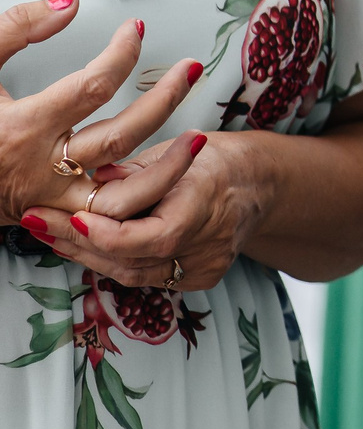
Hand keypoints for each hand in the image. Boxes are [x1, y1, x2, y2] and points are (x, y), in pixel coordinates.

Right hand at [1, 0, 204, 230]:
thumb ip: (16, 28)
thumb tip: (70, 4)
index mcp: (20, 129)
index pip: (92, 87)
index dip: (122, 53)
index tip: (136, 29)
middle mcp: (39, 168)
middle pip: (119, 136)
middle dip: (164, 101)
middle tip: (191, 69)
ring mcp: (50, 199)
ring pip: (122, 193)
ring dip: (167, 167)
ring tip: (199, 136)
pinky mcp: (54, 215)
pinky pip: (108, 215)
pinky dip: (140, 196)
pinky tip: (164, 171)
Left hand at [25, 129, 261, 292]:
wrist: (257, 181)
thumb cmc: (211, 159)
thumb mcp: (172, 151)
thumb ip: (132, 173)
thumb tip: (91, 181)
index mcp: (205, 203)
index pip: (147, 237)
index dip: (102, 233)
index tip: (67, 217)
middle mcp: (208, 243)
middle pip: (131, 260)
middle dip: (78, 242)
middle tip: (38, 223)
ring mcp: (206, 266)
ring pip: (133, 274)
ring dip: (88, 256)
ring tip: (52, 235)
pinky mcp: (202, 278)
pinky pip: (147, 278)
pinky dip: (115, 263)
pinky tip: (87, 248)